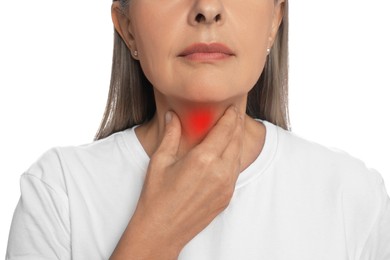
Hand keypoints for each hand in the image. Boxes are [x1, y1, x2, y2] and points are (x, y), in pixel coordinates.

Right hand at [110, 105, 243, 259]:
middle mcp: (220, 172)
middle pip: (236, 140)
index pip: (226, 129)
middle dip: (237, 123)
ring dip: (237, 139)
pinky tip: (228, 151)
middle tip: (236, 112)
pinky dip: (235, 156)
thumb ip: (171, 134)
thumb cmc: (156, 196)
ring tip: (233, 128)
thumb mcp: (160, 161)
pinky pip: (236, 171)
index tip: (232, 105)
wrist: (162, 230)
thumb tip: (172, 115)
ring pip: (239, 155)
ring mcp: (227, 186)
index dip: (231, 115)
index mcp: (203, 159)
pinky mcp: (227, 197)